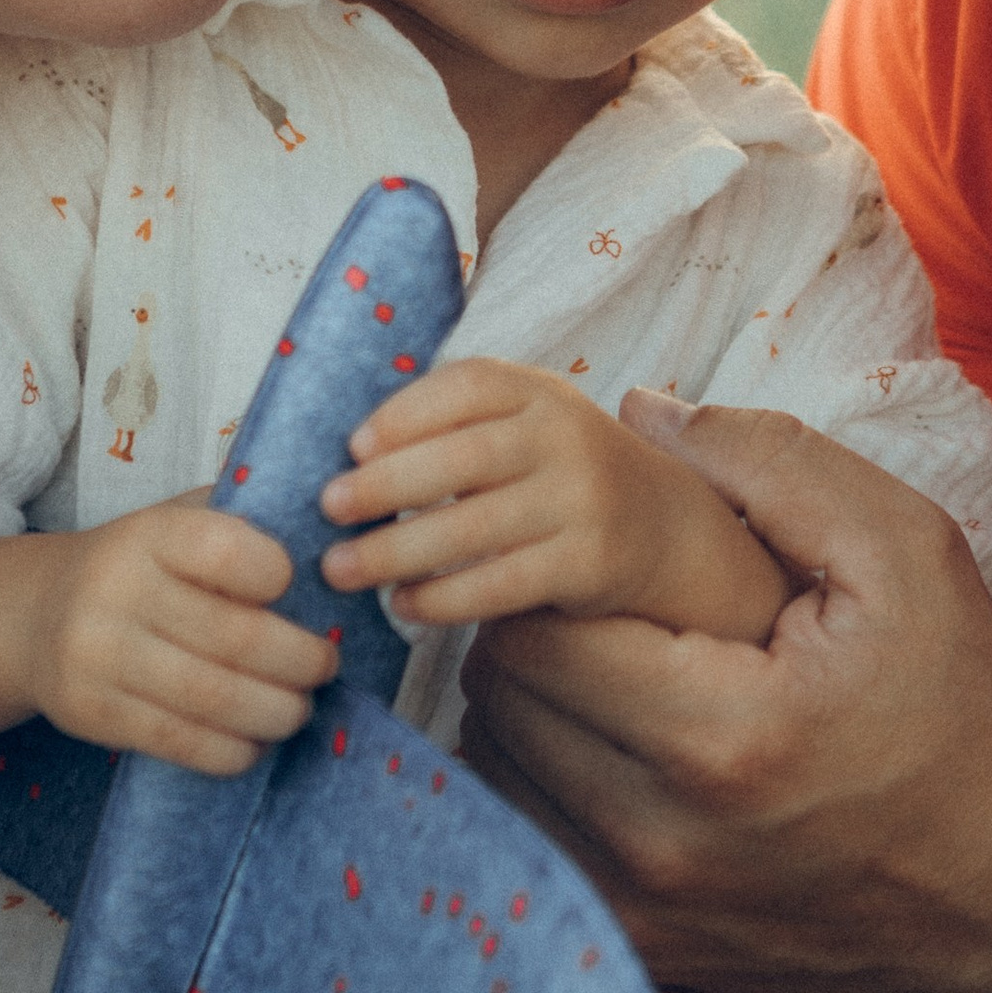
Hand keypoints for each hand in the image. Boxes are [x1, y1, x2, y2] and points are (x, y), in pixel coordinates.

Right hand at [18, 500, 336, 772]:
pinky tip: (254, 742)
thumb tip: (337, 534)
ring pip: (212, 698)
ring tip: (298, 709)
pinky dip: (231, 751)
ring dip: (276, 713)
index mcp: (149, 533)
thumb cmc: (140, 567)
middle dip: (300, 661)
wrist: (35, 614)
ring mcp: (97, 654)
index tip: (302, 590)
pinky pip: (177, 741)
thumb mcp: (177, 522)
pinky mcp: (90, 711)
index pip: (228, 551)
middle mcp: (116, 589)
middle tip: (325, 667)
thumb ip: (244, 519)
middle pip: (235, 638)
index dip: (280, 576)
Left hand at [318, 357, 788, 643]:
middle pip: (463, 458)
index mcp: (540, 392)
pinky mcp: (588, 563)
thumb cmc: (560, 473)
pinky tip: (404, 606)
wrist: (663, 527)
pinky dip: (444, 598)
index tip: (352, 446)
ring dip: (397, 552)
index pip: (468, 387)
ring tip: (342, 568)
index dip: (406, 414)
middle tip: (328, 507)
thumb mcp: (527, 425)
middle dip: (386, 485)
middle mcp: (566, 437)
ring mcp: (582, 501)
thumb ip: (459, 425)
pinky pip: (501, 584)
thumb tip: (351, 457)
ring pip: (474, 529)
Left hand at [460, 402, 991, 992]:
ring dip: (532, 714)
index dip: (551, 575)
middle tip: (609, 612)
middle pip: (499, 704)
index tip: (609, 563)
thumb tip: (641, 411)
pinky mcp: (647, 953)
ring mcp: (648, 912)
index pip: (530, 633)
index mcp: (720, 736)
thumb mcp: (908, 552)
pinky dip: (549, 791)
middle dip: (534, 636)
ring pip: (498, 778)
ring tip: (615, 678)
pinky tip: (618, 756)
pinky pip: (534, 846)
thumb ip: (771, 461)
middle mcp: (663, 840)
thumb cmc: (969, 716)